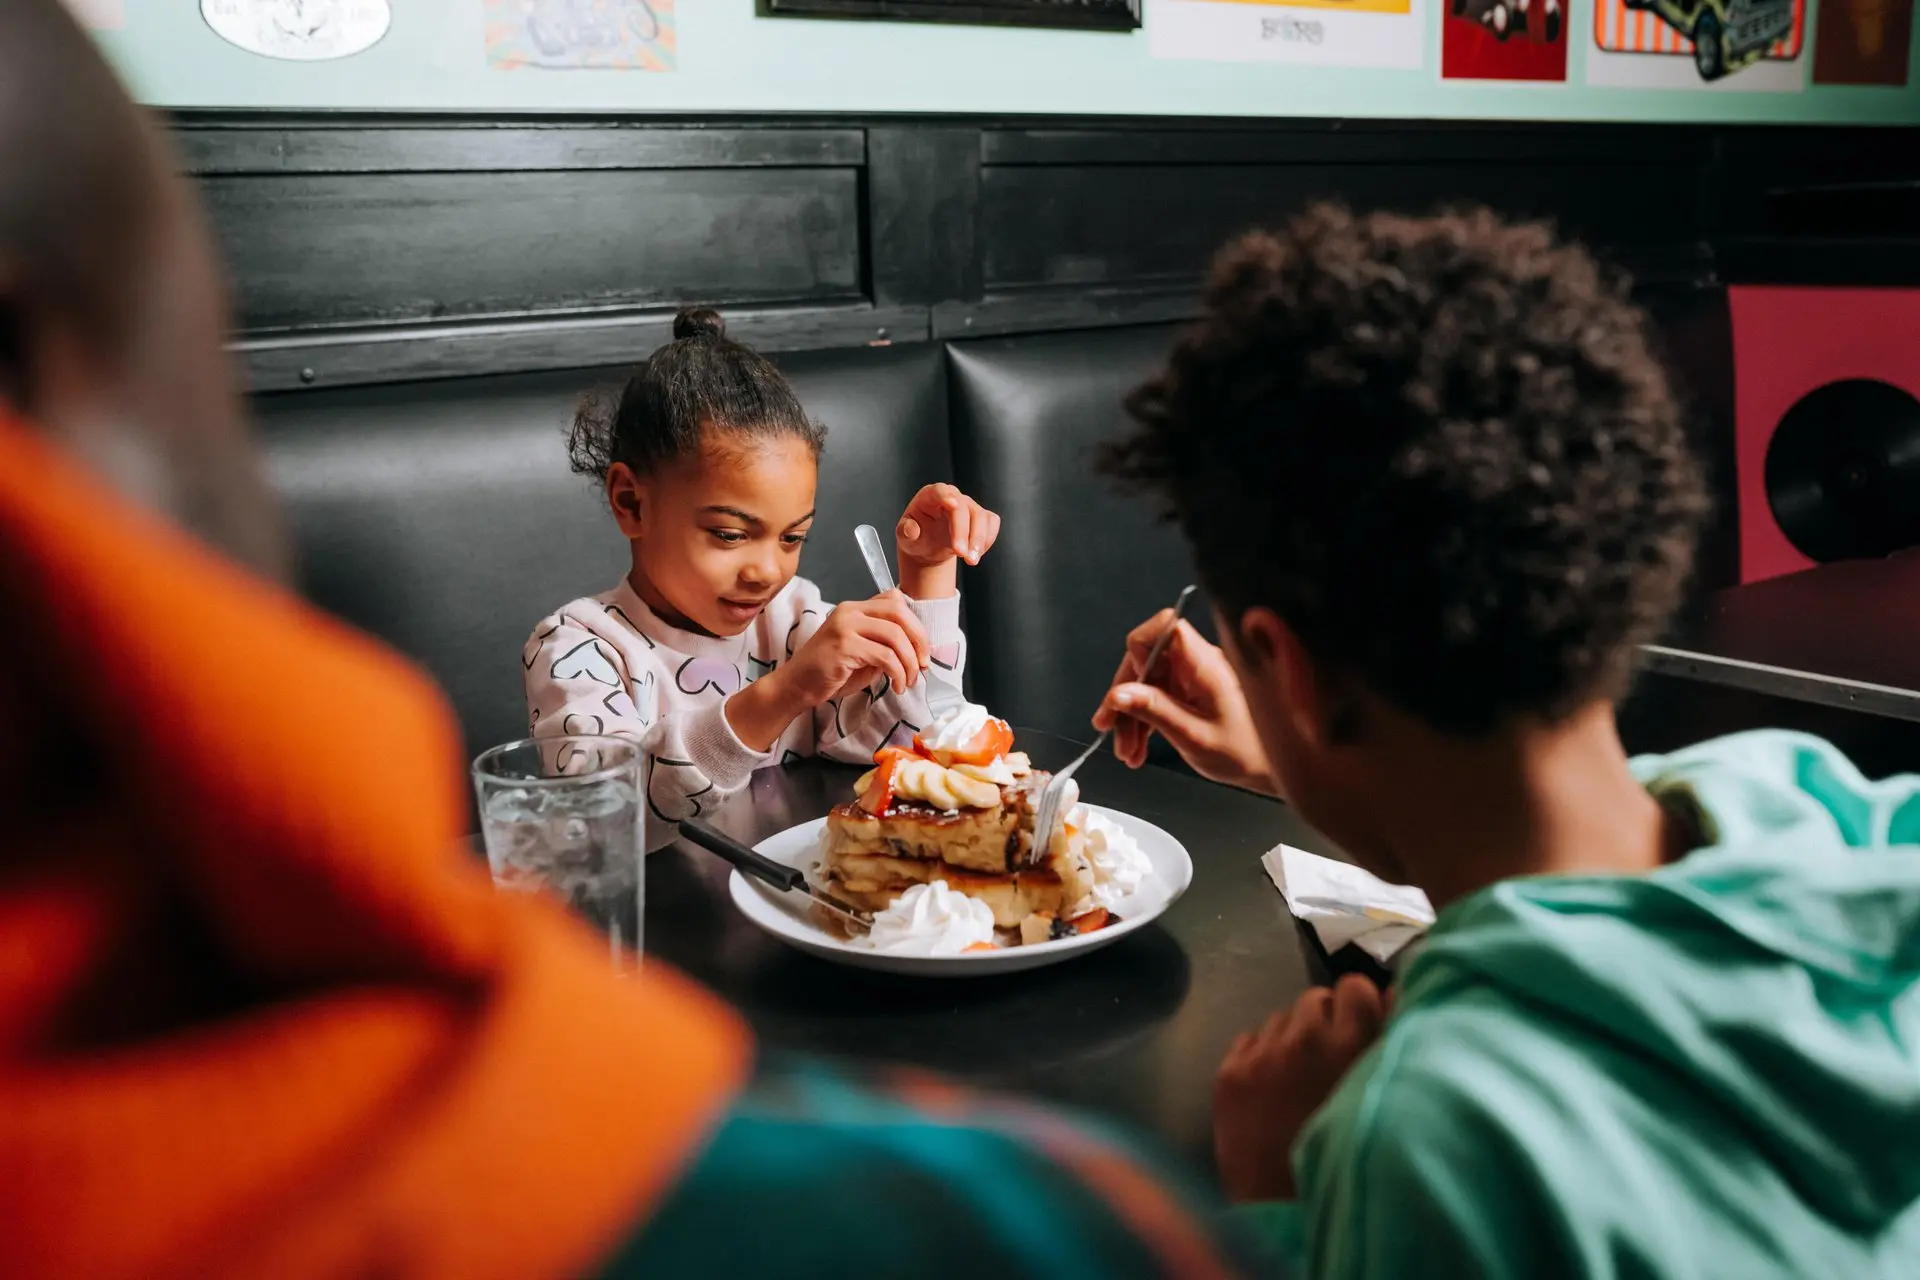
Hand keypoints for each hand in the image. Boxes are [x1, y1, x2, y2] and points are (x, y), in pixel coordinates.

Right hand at [726, 593, 928, 750]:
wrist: (796, 686)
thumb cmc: (829, 672)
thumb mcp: (861, 651)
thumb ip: (883, 643)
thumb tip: (916, 650)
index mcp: (854, 608)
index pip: (895, 601)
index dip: (915, 624)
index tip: (921, 650)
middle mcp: (850, 611)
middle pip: (899, 612)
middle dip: (919, 639)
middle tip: (923, 664)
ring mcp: (846, 626)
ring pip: (895, 635)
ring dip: (909, 661)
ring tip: (909, 681)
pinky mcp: (844, 646)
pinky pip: (884, 655)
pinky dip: (897, 672)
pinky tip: (897, 685)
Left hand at [895, 483, 999, 598]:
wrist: (929, 548)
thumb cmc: (916, 538)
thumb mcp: (904, 538)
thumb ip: (905, 532)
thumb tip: (912, 530)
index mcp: (930, 497)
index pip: (940, 491)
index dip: (946, 496)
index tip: (952, 504)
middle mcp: (952, 497)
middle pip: (964, 508)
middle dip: (964, 533)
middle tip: (962, 554)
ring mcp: (968, 506)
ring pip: (981, 517)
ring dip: (979, 540)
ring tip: (971, 560)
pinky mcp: (981, 517)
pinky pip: (991, 523)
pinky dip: (987, 540)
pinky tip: (976, 553)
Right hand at [1092, 614, 1274, 794]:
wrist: (1269, 768)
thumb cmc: (1244, 752)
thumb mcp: (1193, 736)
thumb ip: (1155, 711)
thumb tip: (1118, 694)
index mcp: (1204, 663)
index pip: (1165, 627)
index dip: (1139, 649)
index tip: (1128, 686)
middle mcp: (1198, 662)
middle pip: (1146, 659)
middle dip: (1125, 695)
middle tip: (1111, 729)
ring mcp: (1194, 676)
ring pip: (1148, 681)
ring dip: (1131, 715)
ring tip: (1127, 752)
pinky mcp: (1192, 691)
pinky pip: (1158, 695)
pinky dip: (1145, 720)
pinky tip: (1138, 748)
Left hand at [1214, 975, 1387, 1202]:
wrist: (1290, 1213)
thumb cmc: (1350, 1152)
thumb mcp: (1382, 1094)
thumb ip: (1389, 1039)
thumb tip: (1393, 994)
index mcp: (1349, 1043)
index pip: (1354, 987)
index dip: (1358, 1008)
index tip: (1359, 1031)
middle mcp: (1302, 1038)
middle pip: (1315, 999)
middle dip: (1324, 1023)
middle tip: (1329, 1060)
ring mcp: (1260, 1055)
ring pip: (1280, 1019)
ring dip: (1292, 1039)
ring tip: (1300, 1079)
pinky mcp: (1229, 1074)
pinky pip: (1249, 1040)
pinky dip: (1262, 1056)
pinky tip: (1272, 1090)